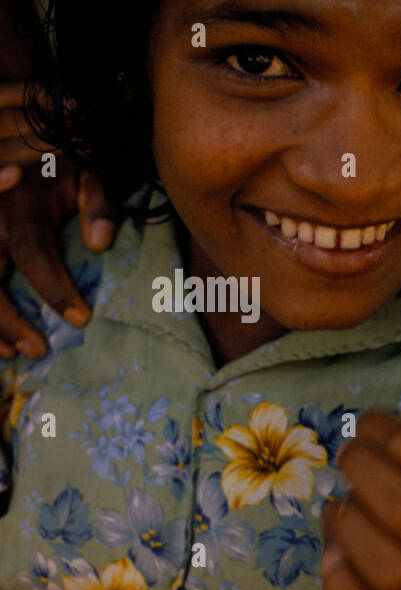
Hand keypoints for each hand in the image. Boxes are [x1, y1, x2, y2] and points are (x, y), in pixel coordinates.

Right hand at [0, 80, 117, 359]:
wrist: (40, 130)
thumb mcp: (92, 172)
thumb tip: (100, 243)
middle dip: (7, 318)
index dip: (54, 288)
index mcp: (20, 205)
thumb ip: (98, 204)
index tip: (81, 320)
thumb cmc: (73, 158)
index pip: (32, 252)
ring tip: (13, 356)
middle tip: (38, 350)